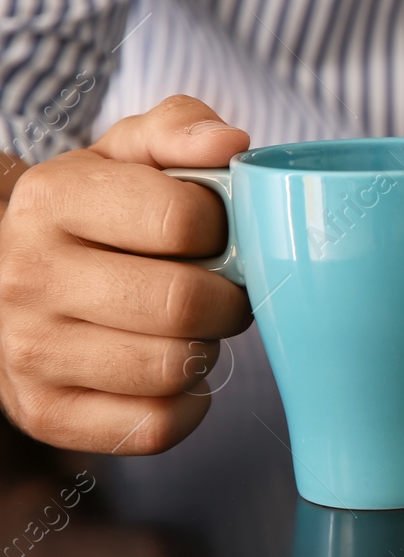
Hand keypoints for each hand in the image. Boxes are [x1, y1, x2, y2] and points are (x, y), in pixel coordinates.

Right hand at [0, 95, 253, 452]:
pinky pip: (155, 427)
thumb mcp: (129, 152)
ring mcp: (29, 352)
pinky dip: (187, 404)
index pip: (184, 220)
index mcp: (51, 199)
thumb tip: (230, 144)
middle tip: (222, 287)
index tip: (218, 232)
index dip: (225, 228)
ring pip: (173, 368)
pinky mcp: (45, 414)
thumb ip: (182, 129)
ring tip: (189, 326)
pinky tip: (174, 372)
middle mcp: (26, 277)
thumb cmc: (98, 207)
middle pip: (184, 304)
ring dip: (204, 349)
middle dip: (227, 297)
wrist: (15, 272)